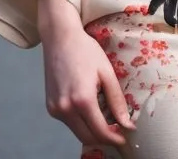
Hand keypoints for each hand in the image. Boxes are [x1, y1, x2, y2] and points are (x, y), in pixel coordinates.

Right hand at [36, 0, 135, 147]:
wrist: (60, 38)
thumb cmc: (85, 50)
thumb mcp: (106, 72)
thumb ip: (117, 101)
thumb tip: (127, 123)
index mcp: (82, 100)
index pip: (100, 132)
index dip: (114, 138)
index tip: (125, 138)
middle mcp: (65, 109)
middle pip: (87, 137)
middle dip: (104, 138)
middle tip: (118, 131)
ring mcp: (55, 109)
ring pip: (77, 132)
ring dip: (92, 130)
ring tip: (105, 117)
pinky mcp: (50, 107)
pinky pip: (69, 122)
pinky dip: (81, 121)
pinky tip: (89, 108)